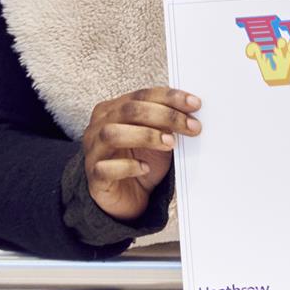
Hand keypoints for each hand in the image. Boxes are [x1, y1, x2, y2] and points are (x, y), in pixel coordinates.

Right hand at [82, 87, 201, 220]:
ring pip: (113, 134)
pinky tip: (145, 168)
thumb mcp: (158, 135)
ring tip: (170, 144)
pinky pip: (106, 168)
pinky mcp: (94, 176)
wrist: (127, 195)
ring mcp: (94, 150)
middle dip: (165, 115)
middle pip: (130, 110)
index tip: (195, 104)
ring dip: (146, 136)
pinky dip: (128, 166)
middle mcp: (100, 125)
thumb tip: (193, 112)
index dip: (170, 97)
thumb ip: (168, 121)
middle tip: (191, 126)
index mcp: (115, 108)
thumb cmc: (141, 158)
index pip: (143, 95)